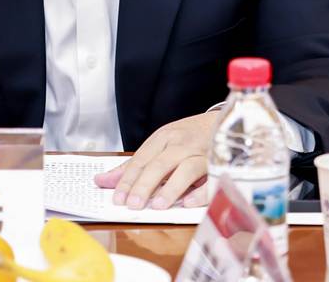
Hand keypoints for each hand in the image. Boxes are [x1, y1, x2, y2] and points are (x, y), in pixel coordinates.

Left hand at [94, 112, 219, 209]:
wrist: (225, 123)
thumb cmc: (188, 136)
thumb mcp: (160, 144)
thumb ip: (133, 165)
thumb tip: (102, 181)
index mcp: (164, 137)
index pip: (141, 159)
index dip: (127, 179)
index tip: (116, 197)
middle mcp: (182, 144)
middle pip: (160, 164)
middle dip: (144, 185)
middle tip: (132, 204)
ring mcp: (202, 153)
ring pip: (185, 170)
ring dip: (171, 188)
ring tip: (157, 205)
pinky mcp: (219, 165)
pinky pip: (211, 179)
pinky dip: (200, 192)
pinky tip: (188, 202)